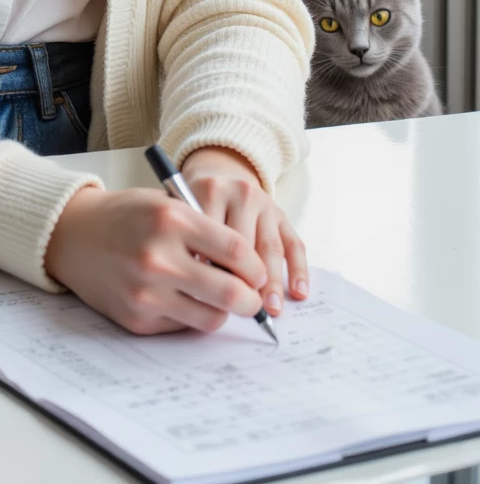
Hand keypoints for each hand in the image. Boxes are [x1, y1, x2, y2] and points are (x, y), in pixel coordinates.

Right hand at [43, 182, 269, 335]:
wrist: (72, 234)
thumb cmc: (125, 216)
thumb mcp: (166, 204)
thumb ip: (204, 231)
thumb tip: (248, 270)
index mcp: (171, 220)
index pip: (237, 251)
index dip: (256, 266)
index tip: (258, 271)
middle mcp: (158, 258)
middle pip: (231, 292)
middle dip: (251, 300)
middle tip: (252, 298)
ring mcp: (146, 293)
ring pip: (211, 318)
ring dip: (223, 312)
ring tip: (218, 299)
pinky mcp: (136, 318)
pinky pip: (182, 326)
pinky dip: (189, 316)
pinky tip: (179, 298)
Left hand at [179, 145, 309, 316]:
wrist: (218, 174)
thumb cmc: (194, 205)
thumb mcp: (183, 213)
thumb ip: (189, 239)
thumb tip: (201, 280)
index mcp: (210, 190)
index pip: (215, 235)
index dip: (214, 269)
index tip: (212, 297)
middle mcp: (241, 193)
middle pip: (245, 243)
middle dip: (245, 279)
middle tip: (245, 308)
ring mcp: (265, 204)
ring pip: (270, 247)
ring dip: (273, 282)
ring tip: (271, 309)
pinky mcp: (282, 215)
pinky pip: (295, 244)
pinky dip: (299, 270)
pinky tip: (299, 292)